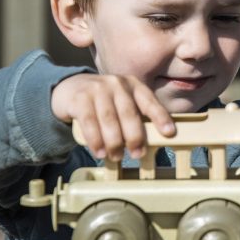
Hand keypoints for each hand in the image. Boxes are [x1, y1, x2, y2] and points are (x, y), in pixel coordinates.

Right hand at [51, 73, 174, 160]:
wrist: (70, 89)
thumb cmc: (103, 101)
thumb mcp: (122, 102)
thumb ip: (135, 115)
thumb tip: (154, 140)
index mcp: (133, 85)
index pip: (149, 101)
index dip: (160, 117)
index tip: (169, 133)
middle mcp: (117, 83)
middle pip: (129, 112)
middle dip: (135, 136)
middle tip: (137, 154)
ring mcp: (97, 88)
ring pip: (109, 119)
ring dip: (114, 141)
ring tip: (116, 156)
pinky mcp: (80, 98)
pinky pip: (89, 121)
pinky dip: (95, 139)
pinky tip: (99, 151)